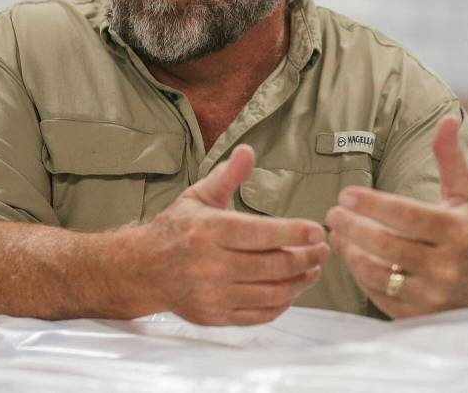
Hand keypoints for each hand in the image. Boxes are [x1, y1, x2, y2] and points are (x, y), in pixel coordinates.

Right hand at [140, 144, 330, 325]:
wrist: (143, 269)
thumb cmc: (178, 228)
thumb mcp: (200, 195)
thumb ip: (228, 175)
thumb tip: (248, 150)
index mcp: (210, 231)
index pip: (262, 234)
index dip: (295, 233)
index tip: (318, 230)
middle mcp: (211, 265)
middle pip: (273, 266)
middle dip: (306, 258)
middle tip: (323, 250)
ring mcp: (213, 294)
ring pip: (270, 294)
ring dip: (299, 282)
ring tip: (313, 269)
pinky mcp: (215, 316)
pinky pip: (258, 315)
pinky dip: (281, 304)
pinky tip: (291, 290)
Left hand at [325, 115, 467, 317]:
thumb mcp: (466, 198)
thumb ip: (450, 160)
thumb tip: (448, 119)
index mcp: (458, 232)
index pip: (407, 216)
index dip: (372, 205)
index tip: (346, 194)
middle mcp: (446, 265)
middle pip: (386, 245)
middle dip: (353, 227)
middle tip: (332, 213)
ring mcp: (431, 294)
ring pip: (378, 273)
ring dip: (350, 252)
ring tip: (336, 233)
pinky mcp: (417, 315)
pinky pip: (378, 294)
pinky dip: (359, 274)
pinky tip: (350, 256)